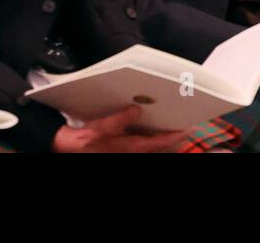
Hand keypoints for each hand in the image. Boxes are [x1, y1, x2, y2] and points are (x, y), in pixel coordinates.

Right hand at [51, 106, 190, 152]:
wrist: (71, 148)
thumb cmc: (86, 140)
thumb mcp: (101, 127)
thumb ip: (119, 120)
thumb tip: (136, 109)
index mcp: (131, 147)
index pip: (159, 142)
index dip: (174, 135)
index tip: (188, 127)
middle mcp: (133, 150)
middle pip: (159, 144)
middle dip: (173, 135)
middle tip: (186, 124)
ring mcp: (129, 150)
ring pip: (152, 143)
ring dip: (163, 135)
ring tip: (174, 122)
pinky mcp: (124, 146)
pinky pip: (143, 141)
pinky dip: (151, 134)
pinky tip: (150, 123)